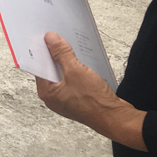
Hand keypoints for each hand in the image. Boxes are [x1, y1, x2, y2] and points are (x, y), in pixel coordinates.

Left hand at [36, 32, 146, 149]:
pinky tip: (81, 61)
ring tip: (69, 46)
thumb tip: (50, 39)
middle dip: (54, 55)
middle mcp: (54, 97)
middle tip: (57, 38)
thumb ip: (61, 53)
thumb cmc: (95, 102)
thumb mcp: (75, 71)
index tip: (43, 37)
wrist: (118, 119)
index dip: (41, 51)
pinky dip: (76, 70)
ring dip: (67, 62)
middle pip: (50, 70)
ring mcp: (67, 99)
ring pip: (63, 74)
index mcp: (47, 92)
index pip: (38, 66)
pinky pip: (73, 80)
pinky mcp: (79, 99)